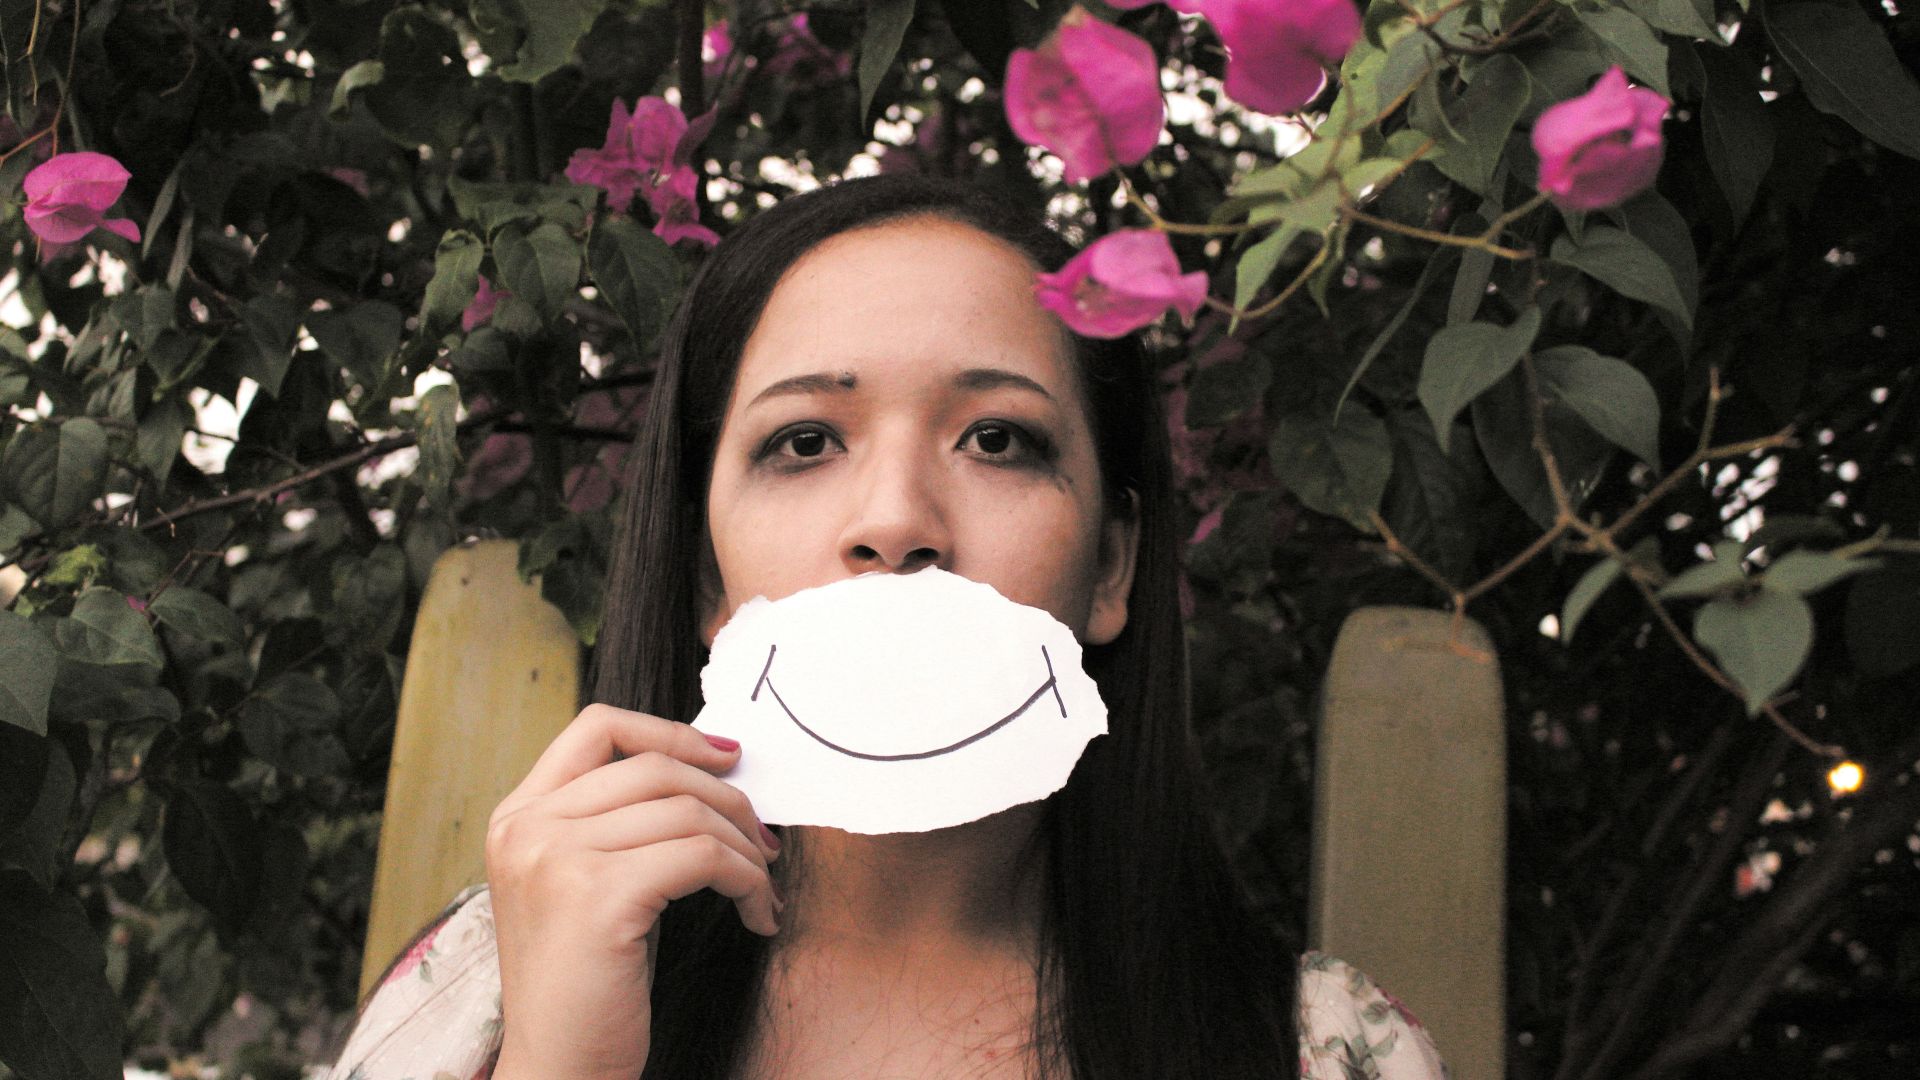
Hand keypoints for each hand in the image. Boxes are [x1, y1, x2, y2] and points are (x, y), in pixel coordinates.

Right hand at [485, 705, 780, 1079]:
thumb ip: (618, 823)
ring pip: (689, 811)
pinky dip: (748, 881)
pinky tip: (758, 913)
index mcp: (518, 817)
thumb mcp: (582, 884)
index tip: (729, 756)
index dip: (671, 730)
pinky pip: (704, 857)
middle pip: (657, 767)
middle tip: (765, 843)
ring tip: (763, 887)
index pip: (597, 726)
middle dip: (729, 799)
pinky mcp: (598, 897)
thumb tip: (714, 768)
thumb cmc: (586, 984)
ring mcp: (557, 859)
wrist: (560, 1068)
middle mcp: (528, 828)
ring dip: (746, 849)